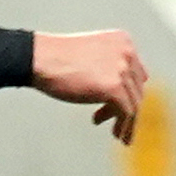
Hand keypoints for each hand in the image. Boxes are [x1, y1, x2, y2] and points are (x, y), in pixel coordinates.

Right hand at [29, 28, 147, 143]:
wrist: (38, 58)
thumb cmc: (53, 58)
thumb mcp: (88, 55)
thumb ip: (106, 65)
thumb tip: (117, 89)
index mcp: (122, 41)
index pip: (135, 72)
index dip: (127, 91)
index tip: (117, 104)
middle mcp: (127, 53)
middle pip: (137, 88)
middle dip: (125, 106)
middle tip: (108, 119)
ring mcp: (122, 70)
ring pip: (135, 102)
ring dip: (126, 120)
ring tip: (116, 132)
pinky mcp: (114, 87)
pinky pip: (127, 112)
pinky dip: (125, 126)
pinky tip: (117, 134)